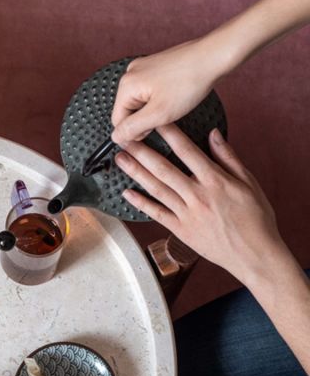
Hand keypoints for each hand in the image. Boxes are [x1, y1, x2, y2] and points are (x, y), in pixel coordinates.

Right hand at [111, 40, 223, 145]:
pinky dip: (160, 97)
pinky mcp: (156, 65)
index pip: (118, 121)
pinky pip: (149, 90)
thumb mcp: (158, 114)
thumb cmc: (189, 82)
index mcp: (126, 85)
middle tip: (166, 114)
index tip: (155, 127)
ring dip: (153, 109)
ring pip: (140, 101)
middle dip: (145, 118)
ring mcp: (143, 67)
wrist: (214, 56)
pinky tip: (174, 94)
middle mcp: (131, 73)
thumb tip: (115, 137)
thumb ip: (132, 128)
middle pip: (128, 110)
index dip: (135, 131)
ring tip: (173, 103)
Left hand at [114, 124, 285, 285]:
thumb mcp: (248, 183)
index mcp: (216, 180)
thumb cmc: (255, 218)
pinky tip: (127, 193)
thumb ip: (228, 158)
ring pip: (157, 189)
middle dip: (143, 152)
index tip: (156, 121)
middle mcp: (198, 196)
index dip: (170, 134)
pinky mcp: (180, 230)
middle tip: (125, 139)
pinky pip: (156, 214)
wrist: (253, 253)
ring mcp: (187, 214)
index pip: (187, 151)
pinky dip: (141, 203)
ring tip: (121, 160)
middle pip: (165, 169)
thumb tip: (213, 135)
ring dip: (137, 173)